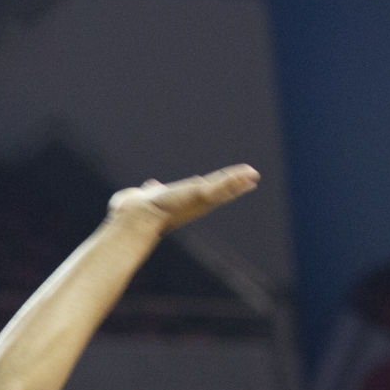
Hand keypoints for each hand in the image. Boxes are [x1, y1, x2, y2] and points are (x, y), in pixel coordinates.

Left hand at [107, 164, 258, 235]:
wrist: (136, 216)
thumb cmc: (138, 209)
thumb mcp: (149, 194)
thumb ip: (152, 190)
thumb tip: (150, 185)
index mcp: (184, 202)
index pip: (207, 193)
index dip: (220, 188)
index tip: (232, 184)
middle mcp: (194, 203)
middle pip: (219, 191)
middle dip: (236, 184)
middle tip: (252, 177)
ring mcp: (198, 200)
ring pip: (223, 188)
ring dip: (238, 180)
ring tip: (253, 173)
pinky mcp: (200, 195)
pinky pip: (221, 186)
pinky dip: (234, 180)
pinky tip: (247, 174)